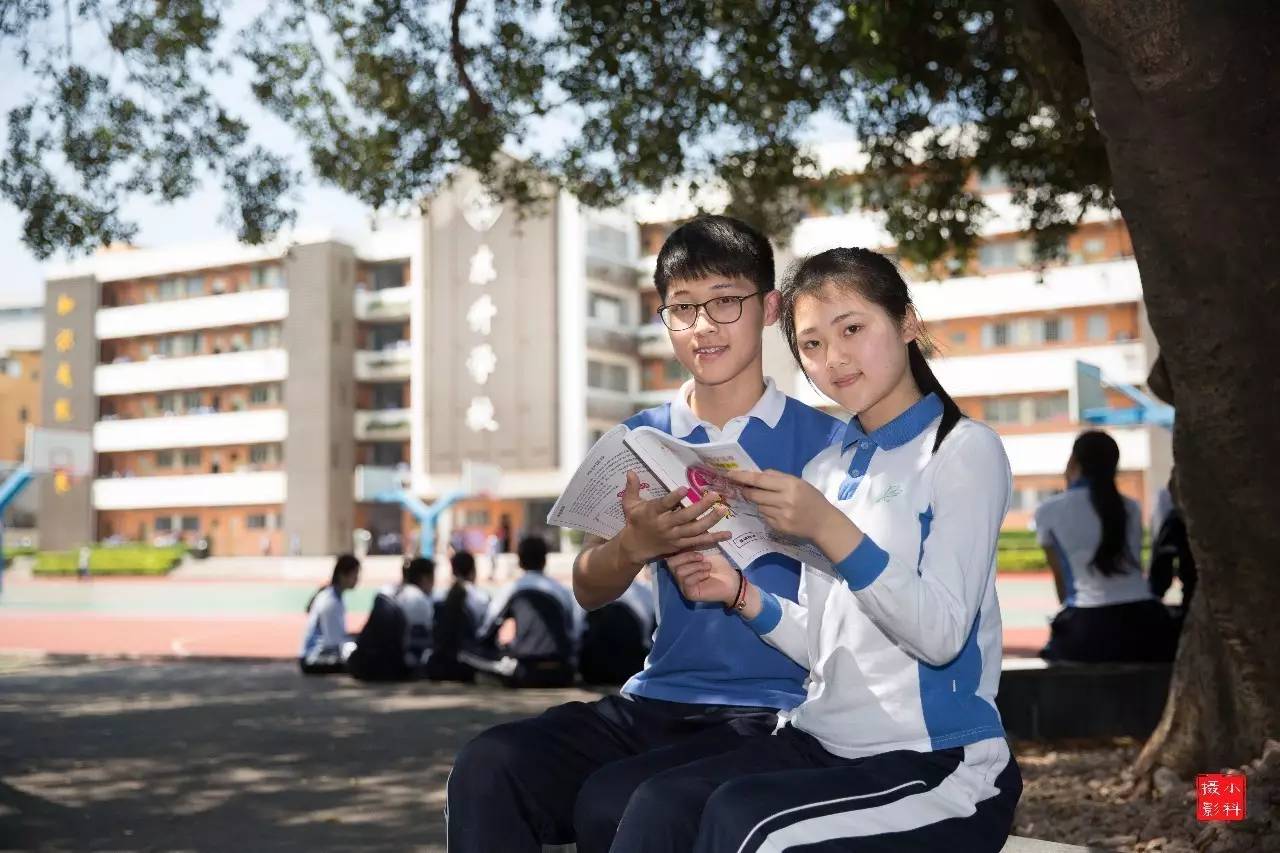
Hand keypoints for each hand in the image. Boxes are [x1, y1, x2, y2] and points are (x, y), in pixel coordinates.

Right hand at [617, 471, 731, 564]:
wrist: (635, 548)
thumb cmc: (635, 522)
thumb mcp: (630, 505)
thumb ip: (631, 488)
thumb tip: (630, 471)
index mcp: (652, 513)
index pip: (664, 504)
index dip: (674, 497)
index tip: (685, 488)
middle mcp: (665, 525)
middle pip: (685, 517)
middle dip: (701, 506)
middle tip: (715, 496)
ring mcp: (674, 537)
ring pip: (695, 530)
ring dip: (710, 520)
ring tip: (723, 510)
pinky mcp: (681, 545)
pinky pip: (699, 542)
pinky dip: (713, 539)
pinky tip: (727, 534)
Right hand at [666, 550, 739, 606]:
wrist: (731, 579)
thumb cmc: (719, 565)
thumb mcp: (706, 551)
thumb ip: (693, 546)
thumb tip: (685, 537)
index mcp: (681, 564)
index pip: (670, 556)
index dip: (682, 551)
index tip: (697, 549)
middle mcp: (679, 575)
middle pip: (670, 564)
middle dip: (687, 557)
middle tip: (701, 558)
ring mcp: (683, 585)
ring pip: (679, 572)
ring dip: (695, 566)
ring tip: (707, 567)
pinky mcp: (689, 593)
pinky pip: (686, 581)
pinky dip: (697, 575)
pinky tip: (706, 575)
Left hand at [725, 469, 833, 540]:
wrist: (824, 524)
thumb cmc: (811, 499)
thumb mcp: (799, 482)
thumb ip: (777, 477)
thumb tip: (756, 474)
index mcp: (790, 485)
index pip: (760, 479)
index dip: (743, 477)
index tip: (730, 474)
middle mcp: (784, 500)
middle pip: (754, 494)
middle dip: (747, 491)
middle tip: (745, 489)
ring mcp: (781, 515)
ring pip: (758, 506)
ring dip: (760, 502)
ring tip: (773, 502)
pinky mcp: (779, 527)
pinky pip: (764, 517)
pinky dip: (766, 513)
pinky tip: (778, 512)